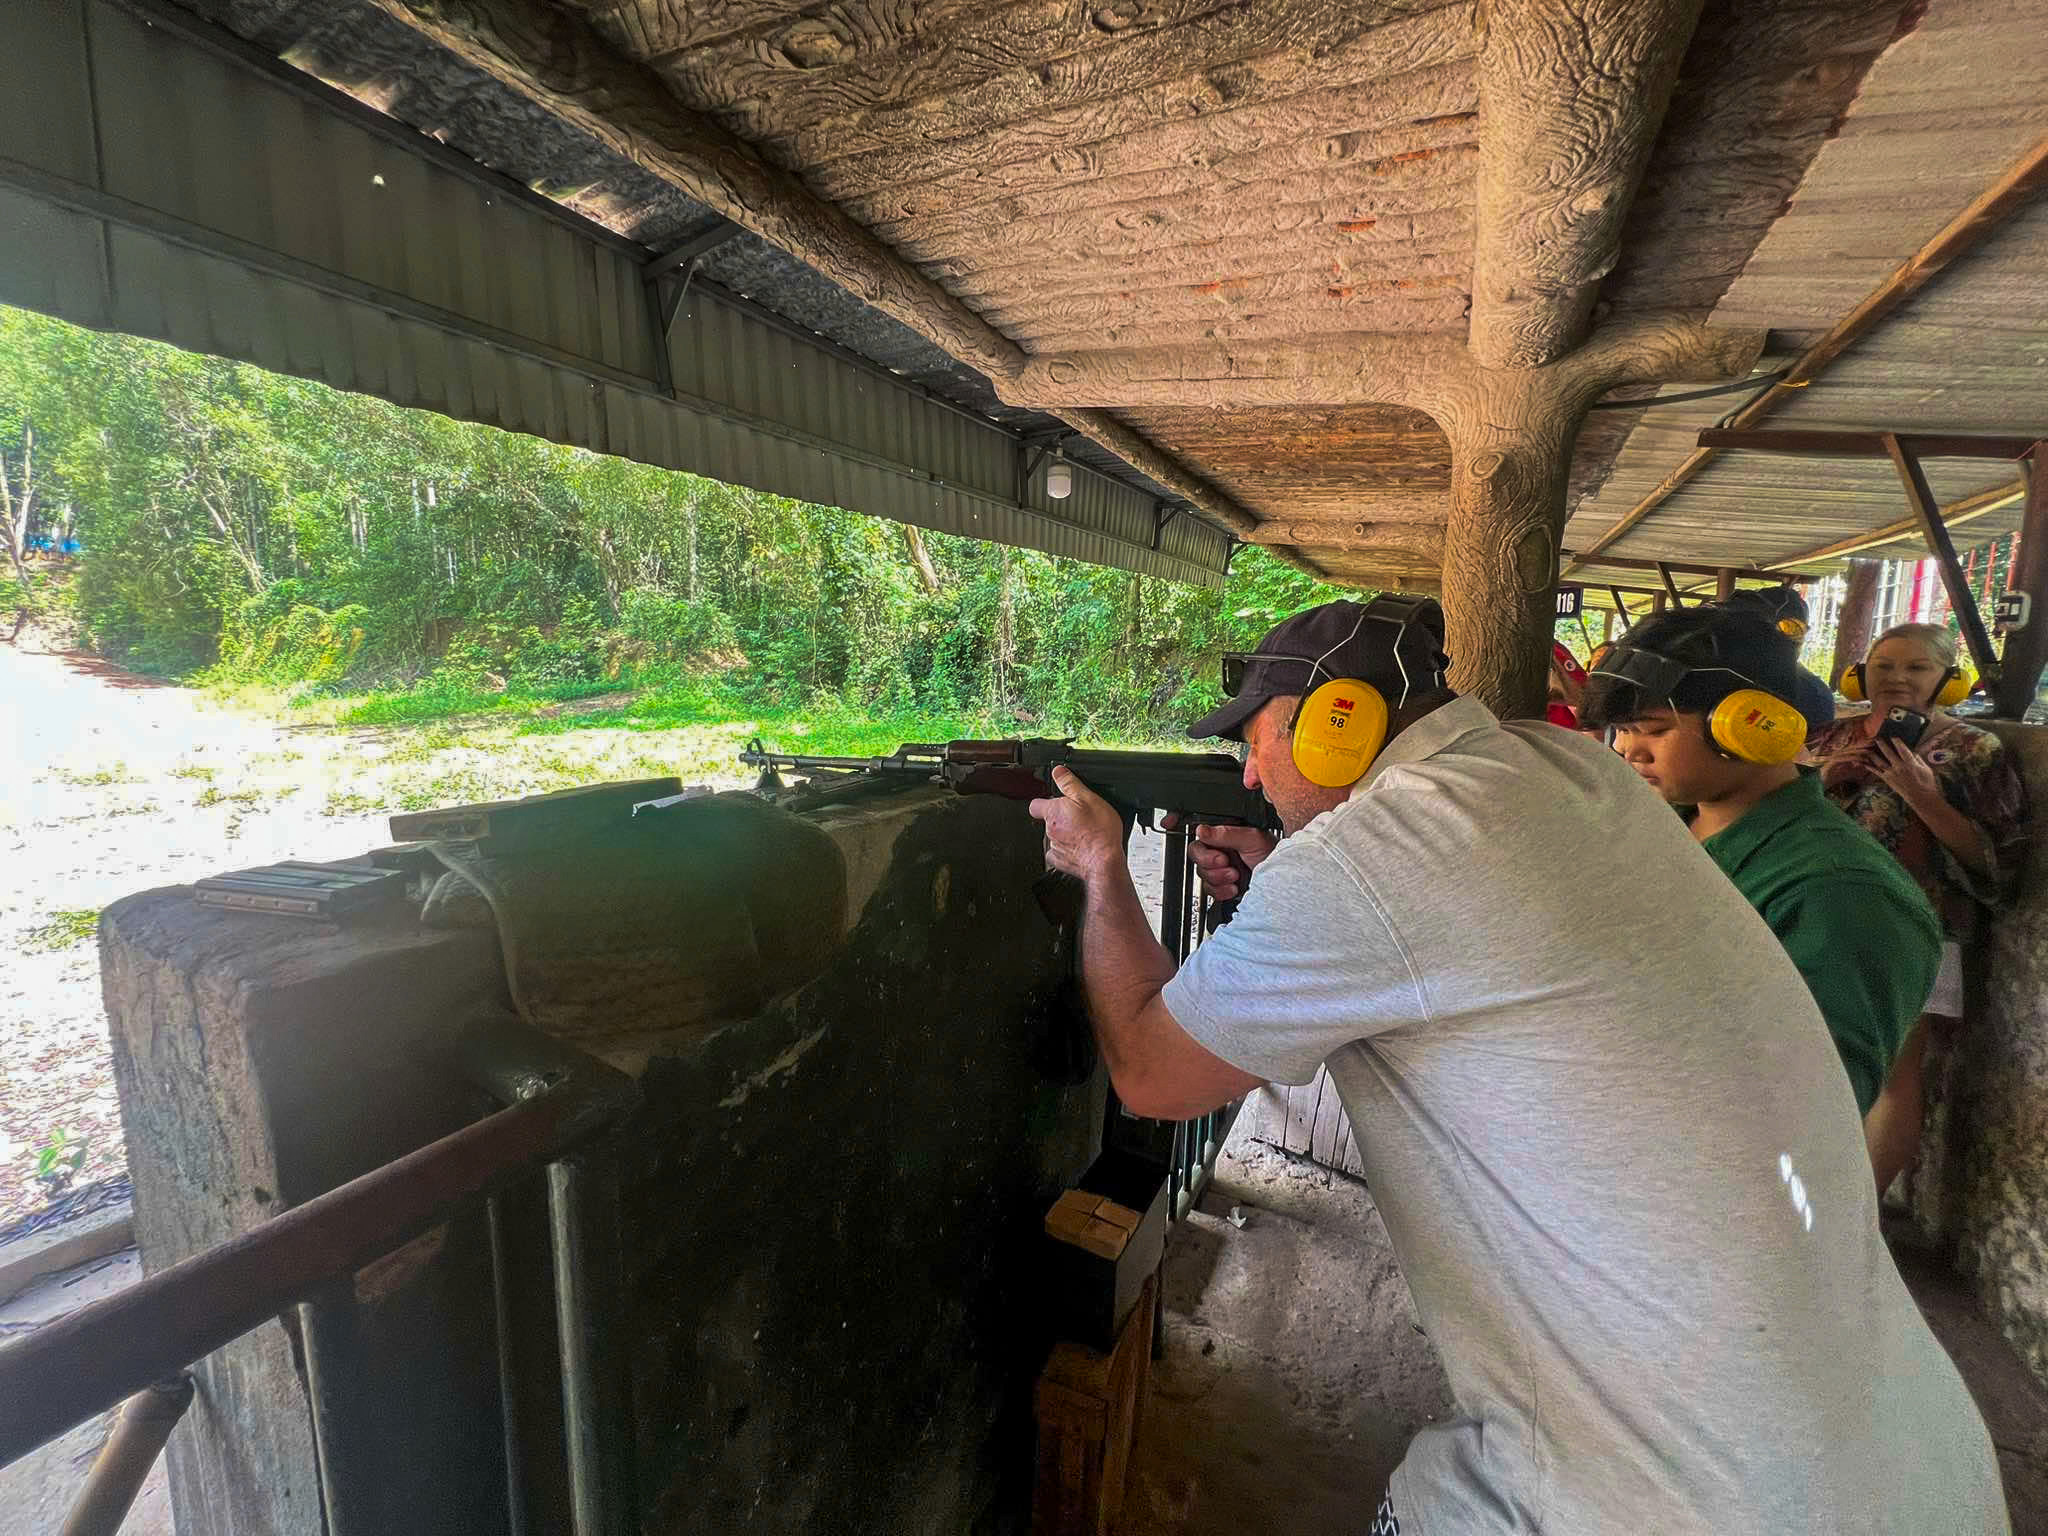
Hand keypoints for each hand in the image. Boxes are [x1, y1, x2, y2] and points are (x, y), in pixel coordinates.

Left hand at [1028, 766, 1127, 881]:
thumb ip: (1070, 783)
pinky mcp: (1060, 862)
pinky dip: (1068, 850)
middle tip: (1079, 818)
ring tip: (1084, 833)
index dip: (1044, 802)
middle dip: (1060, 818)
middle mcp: (1049, 830)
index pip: (1035, 804)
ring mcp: (1054, 847)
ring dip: (1065, 834)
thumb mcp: (1088, 798)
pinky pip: (1059, 854)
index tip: (1055, 802)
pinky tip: (1081, 847)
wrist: (1105, 861)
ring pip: (1055, 837)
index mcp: (1053, 812)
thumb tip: (1058, 772)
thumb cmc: (1099, 832)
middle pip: (1048, 821)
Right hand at [1161, 814, 1276, 902]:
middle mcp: (1221, 849)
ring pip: (1202, 874)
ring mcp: (1221, 869)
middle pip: (1196, 854)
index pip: (1199, 830)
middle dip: (1209, 861)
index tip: (1169, 822)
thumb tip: (1202, 830)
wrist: (1286, 882)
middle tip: (1225, 861)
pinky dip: (1222, 891)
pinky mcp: (1224, 887)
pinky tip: (1235, 887)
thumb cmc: (1276, 855)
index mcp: (1226, 833)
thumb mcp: (1252, 838)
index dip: (1181, 824)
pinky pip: (1210, 891)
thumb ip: (1225, 833)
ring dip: (1218, 878)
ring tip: (1235, 875)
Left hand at [1868, 736, 1941, 808]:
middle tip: (1877, 738)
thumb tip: (1912, 751)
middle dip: (1882, 745)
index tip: (1893, 736)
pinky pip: (1877, 772)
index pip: (1902, 750)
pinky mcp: (1888, 780)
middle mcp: (1899, 767)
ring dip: (1873, 755)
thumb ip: (1918, 759)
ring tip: (1868, 749)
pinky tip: (1864, 763)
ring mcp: (1892, 774)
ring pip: (1880, 762)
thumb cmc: (1926, 782)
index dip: (1897, 742)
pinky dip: (1870, 767)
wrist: (1921, 797)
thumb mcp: (1925, 768)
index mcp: (1910, 764)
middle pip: (1889, 753)